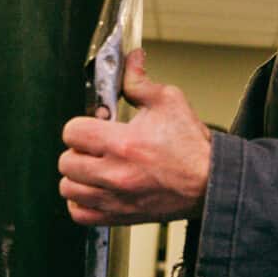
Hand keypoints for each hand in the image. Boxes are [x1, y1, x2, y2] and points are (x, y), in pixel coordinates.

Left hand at [58, 51, 210, 226]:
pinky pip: (80, 214)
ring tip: (93, 169)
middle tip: (95, 148)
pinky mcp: (119, 216)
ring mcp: (115, 199)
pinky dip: (81, 202)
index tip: (94, 126)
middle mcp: (115, 174)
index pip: (72, 132)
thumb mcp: (169, 102)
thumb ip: (140, 82)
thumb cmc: (192, 147)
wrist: (211, 184)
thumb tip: (131, 60)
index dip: (81, 125)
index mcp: (123, 143)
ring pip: (68, 189)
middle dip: (78, 150)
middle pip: (66, 162)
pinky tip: (95, 190)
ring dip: (77, 177)